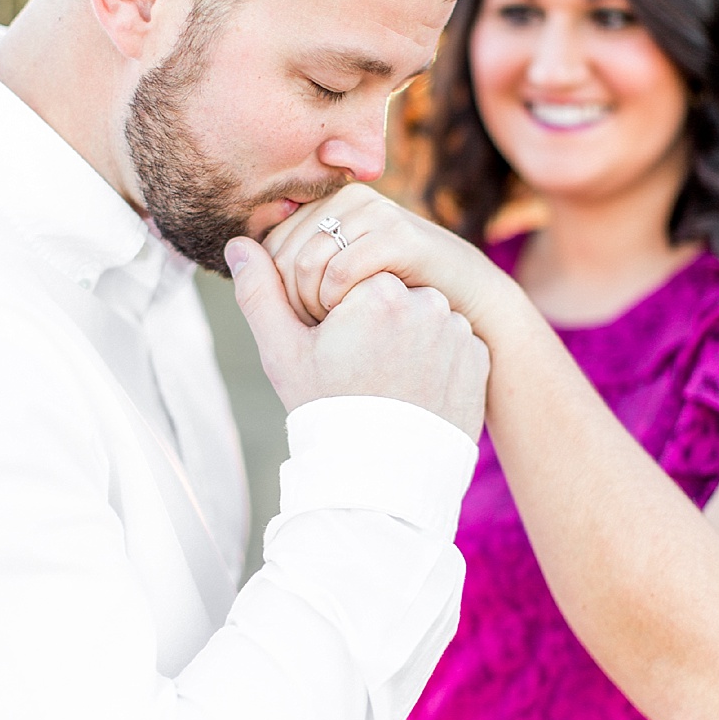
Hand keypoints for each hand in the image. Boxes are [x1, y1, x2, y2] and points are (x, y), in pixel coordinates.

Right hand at [227, 238, 488, 439]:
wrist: (380, 474)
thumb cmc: (326, 408)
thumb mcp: (284, 352)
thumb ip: (261, 293)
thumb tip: (239, 245)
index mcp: (379, 290)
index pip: (358, 282)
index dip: (343, 313)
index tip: (340, 349)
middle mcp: (428, 302)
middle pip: (393, 299)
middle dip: (378, 326)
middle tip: (364, 370)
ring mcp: (459, 332)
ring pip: (426, 321)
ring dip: (411, 341)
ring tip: (390, 382)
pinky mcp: (479, 359)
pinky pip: (455, 347)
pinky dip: (438, 363)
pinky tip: (417, 390)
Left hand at [262, 183, 499, 332]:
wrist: (470, 305)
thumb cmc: (399, 299)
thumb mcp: (341, 277)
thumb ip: (295, 262)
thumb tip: (237, 246)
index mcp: (329, 203)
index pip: (268, 245)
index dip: (274, 291)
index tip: (302, 322)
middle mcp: (348, 198)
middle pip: (281, 254)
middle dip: (290, 301)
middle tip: (318, 332)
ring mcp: (374, 212)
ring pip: (305, 264)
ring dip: (312, 307)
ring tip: (335, 328)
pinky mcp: (397, 235)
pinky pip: (339, 273)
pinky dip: (338, 305)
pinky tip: (355, 321)